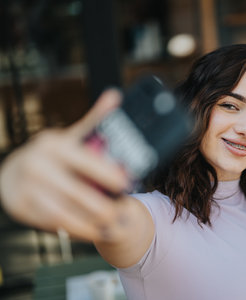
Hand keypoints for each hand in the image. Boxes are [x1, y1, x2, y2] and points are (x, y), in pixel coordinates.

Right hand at [0, 89, 129, 241]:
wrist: (14, 172)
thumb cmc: (52, 155)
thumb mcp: (71, 136)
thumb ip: (95, 121)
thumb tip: (115, 96)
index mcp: (54, 145)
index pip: (85, 160)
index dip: (106, 173)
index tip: (125, 183)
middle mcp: (37, 165)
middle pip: (77, 192)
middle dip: (103, 206)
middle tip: (123, 212)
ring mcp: (26, 187)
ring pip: (65, 213)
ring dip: (91, 223)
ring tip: (111, 225)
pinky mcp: (21, 207)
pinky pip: (53, 224)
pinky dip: (75, 230)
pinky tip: (91, 230)